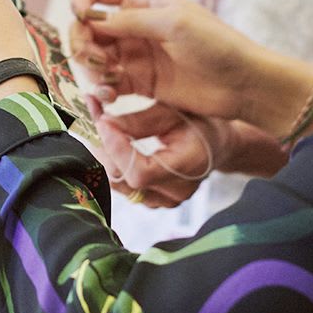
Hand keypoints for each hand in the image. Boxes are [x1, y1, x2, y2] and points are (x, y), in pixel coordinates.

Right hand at [69, 0, 312, 140]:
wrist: (243, 84)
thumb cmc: (217, 44)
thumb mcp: (174, 22)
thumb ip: (130, 20)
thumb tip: (90, 19)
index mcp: (144, 0)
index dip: (80, 0)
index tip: (80, 16)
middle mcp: (135, 26)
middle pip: (87, 27)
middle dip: (80, 41)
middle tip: (93, 58)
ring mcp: (137, 55)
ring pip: (93, 56)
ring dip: (89, 66)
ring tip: (107, 78)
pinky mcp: (141, 83)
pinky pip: (108, 83)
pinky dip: (102, 88)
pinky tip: (110, 94)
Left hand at [93, 113, 286, 207]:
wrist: (220, 144)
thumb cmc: (201, 122)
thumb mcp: (175, 111)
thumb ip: (140, 121)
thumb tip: (103, 123)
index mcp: (189, 167)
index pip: (139, 173)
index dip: (116, 149)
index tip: (103, 121)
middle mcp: (178, 192)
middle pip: (125, 180)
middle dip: (104, 148)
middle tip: (91, 118)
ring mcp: (166, 201)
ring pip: (121, 185)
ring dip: (106, 156)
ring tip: (98, 129)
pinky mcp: (156, 201)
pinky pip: (126, 187)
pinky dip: (115, 165)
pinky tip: (111, 144)